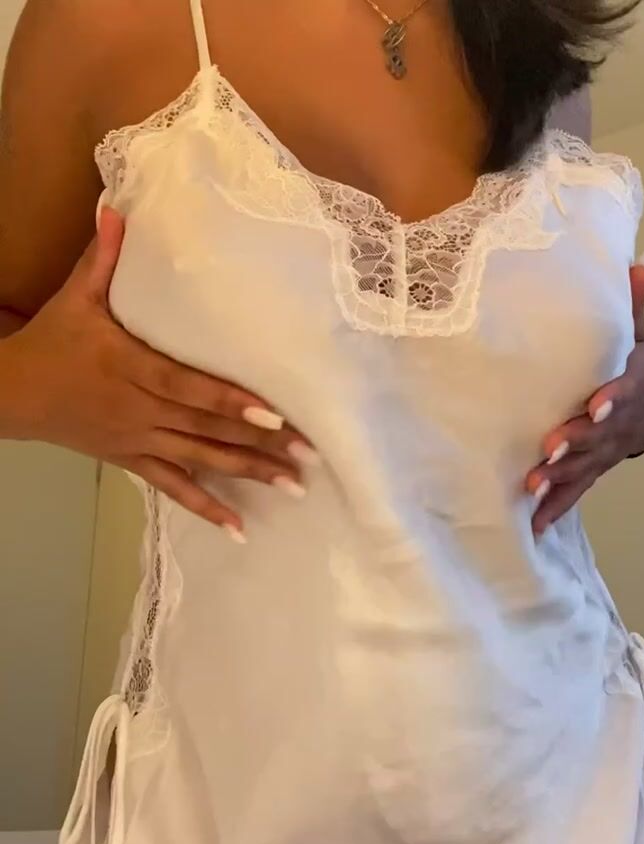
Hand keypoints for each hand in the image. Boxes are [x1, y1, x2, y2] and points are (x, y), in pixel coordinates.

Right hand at [2, 210, 316, 540]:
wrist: (13, 395)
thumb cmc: (53, 342)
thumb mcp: (75, 298)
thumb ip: (104, 258)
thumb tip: (118, 206)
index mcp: (130, 367)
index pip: (187, 387)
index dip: (229, 402)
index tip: (273, 413)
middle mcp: (139, 409)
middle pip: (205, 428)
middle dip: (258, 443)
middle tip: (307, 455)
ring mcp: (138, 441)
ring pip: (199, 461)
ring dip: (246, 474)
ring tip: (292, 487)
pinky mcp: (133, 462)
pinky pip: (173, 489)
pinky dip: (206, 509)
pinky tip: (239, 530)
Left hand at [526, 253, 643, 535]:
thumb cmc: (633, 368)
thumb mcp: (637, 336)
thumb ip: (630, 305)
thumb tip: (637, 262)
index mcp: (629, 386)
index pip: (622, 391)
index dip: (612, 399)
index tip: (597, 404)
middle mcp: (616, 426)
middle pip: (596, 436)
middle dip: (574, 442)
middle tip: (549, 447)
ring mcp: (601, 453)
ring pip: (582, 467)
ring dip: (559, 477)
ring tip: (534, 486)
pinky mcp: (588, 471)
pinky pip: (573, 492)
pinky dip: (554, 509)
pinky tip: (532, 524)